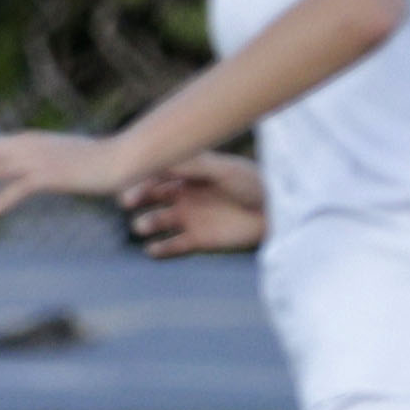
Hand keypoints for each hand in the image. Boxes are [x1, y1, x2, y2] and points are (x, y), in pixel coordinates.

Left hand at [0, 128, 128, 221]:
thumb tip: (16, 173)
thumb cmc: (91, 160)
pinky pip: (19, 188)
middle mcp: (26, 145)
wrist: (123, 159)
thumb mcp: (55, 157)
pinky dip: (0, 199)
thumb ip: (33, 161)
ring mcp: (38, 159)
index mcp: (25, 140)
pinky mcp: (52, 176)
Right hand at [122, 150, 266, 257]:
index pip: (156, 172)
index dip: (141, 175)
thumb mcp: (223, 170)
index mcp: (189, 173)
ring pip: (157, 220)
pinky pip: (172, 246)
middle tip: (128, 201)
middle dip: (136, 196)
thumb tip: (159, 158)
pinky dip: (159, 250)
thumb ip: (192, 165)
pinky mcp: (199, 240)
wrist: (281, 213)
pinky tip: (151, 250)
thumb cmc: (254, 185)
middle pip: (150, 195)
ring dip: (146, 223)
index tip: (130, 177)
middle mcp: (185, 194)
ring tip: (142, 226)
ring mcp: (191, 217)